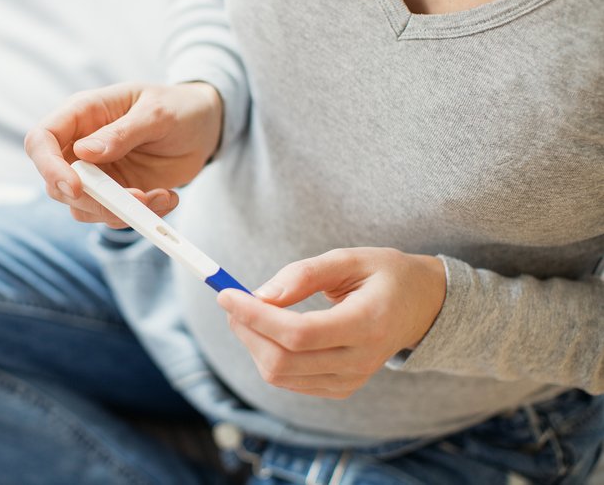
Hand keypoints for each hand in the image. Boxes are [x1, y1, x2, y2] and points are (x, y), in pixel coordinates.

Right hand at [24, 82, 221, 226]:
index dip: (49, 166)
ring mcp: (97, 173)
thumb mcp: (157, 113)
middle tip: (136, 200)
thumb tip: (84, 152)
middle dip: (93, 200)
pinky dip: (140, 216)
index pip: (42, 140)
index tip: (76, 187)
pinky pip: (113, 215)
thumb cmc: (179, 107)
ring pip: (82, 207)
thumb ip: (122, 132)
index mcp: (83, 113)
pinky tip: (168, 197)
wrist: (206, 126)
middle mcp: (82, 145)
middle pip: (56, 183)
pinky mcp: (116, 193)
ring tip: (163, 197)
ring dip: (120, 212)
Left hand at [217, 248, 445, 398]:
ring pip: (280, 375)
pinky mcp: (340, 388)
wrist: (421, 307)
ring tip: (248, 311)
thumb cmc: (384, 275)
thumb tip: (260, 295)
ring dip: (252, 342)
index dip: (255, 316)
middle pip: (283, 361)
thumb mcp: (349, 258)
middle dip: (246, 329)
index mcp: (368, 324)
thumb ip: (304, 274)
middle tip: (231, 300)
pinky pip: (289, 380)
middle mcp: (361, 360)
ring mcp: (351, 380)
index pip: (298, 333)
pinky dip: (268, 355)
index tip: (226, 294)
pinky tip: (269, 330)